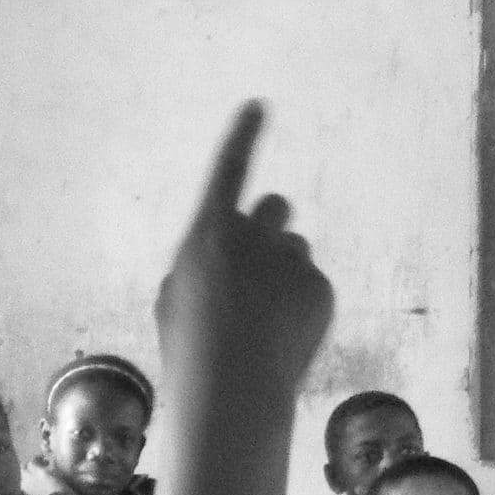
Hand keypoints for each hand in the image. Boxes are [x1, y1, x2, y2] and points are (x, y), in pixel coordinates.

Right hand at [155, 104, 334, 494]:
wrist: (231, 390)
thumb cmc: (192, 350)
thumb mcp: (176, 300)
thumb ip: (205, 264)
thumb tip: (230, 258)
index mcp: (208, 231)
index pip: (230, 168)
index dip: (244, 134)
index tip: (260, 105)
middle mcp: (251, 232)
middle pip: (275, 207)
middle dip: (272, 227)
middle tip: (262, 268)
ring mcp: (289, 258)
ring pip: (295, 249)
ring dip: (285, 272)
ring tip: (266, 321)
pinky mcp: (319, 286)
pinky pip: (313, 286)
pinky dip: (302, 307)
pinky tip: (283, 337)